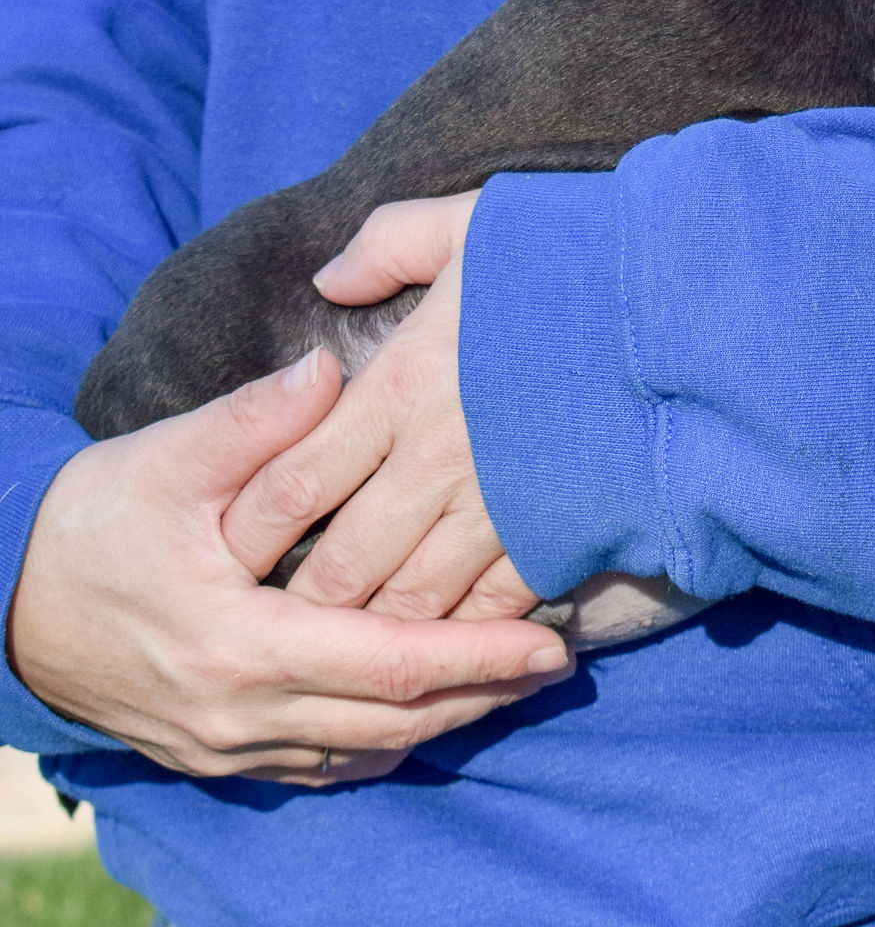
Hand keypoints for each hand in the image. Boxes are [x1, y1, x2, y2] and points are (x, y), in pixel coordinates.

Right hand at [7, 350, 570, 785]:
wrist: (3, 606)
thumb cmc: (93, 524)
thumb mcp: (165, 461)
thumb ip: (254, 422)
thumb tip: (328, 370)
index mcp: (242, 643)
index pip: (391, 663)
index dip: (479, 656)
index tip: (552, 642)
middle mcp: (244, 711)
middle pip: (395, 719)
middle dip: (485, 693)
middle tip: (559, 666)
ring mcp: (231, 743)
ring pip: (366, 749)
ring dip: (446, 721)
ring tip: (513, 685)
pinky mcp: (220, 750)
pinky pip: (324, 763)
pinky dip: (386, 740)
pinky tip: (429, 715)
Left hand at [221, 192, 537, 623]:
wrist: (681, 300)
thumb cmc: (573, 255)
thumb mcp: (468, 222)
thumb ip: (386, 244)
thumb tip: (328, 280)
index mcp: (403, 382)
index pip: (294, 479)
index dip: (250, 529)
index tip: (227, 554)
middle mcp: (438, 455)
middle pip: (343, 561)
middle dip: (301, 605)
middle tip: (273, 629)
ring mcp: (499, 500)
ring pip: (412, 597)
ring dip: (375, 631)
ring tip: (346, 653)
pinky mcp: (557, 526)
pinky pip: (492, 602)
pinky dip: (460, 631)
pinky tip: (442, 640)